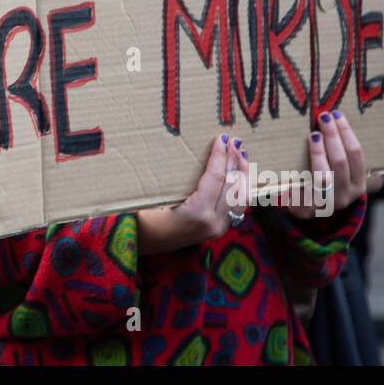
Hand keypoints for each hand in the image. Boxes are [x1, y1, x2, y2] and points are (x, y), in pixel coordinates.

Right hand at [138, 133, 248, 254]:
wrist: (142, 247)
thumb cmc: (141, 220)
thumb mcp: (150, 196)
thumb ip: (169, 178)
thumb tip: (177, 149)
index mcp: (198, 213)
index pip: (216, 177)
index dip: (220, 155)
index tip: (221, 137)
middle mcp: (214, 222)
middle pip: (232, 186)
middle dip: (235, 161)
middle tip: (235, 140)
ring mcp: (218, 229)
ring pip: (240, 198)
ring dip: (242, 175)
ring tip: (241, 155)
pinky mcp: (218, 231)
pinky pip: (236, 207)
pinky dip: (240, 189)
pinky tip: (238, 177)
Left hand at [285, 110, 366, 218]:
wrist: (309, 214)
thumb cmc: (329, 189)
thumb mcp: (347, 181)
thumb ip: (356, 168)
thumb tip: (374, 164)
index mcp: (359, 184)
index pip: (356, 155)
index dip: (347, 134)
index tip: (337, 115)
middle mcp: (346, 194)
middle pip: (340, 161)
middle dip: (332, 137)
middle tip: (323, 117)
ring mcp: (328, 202)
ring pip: (325, 174)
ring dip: (319, 152)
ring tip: (314, 134)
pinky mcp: (310, 208)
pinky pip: (306, 188)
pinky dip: (302, 173)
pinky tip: (298, 160)